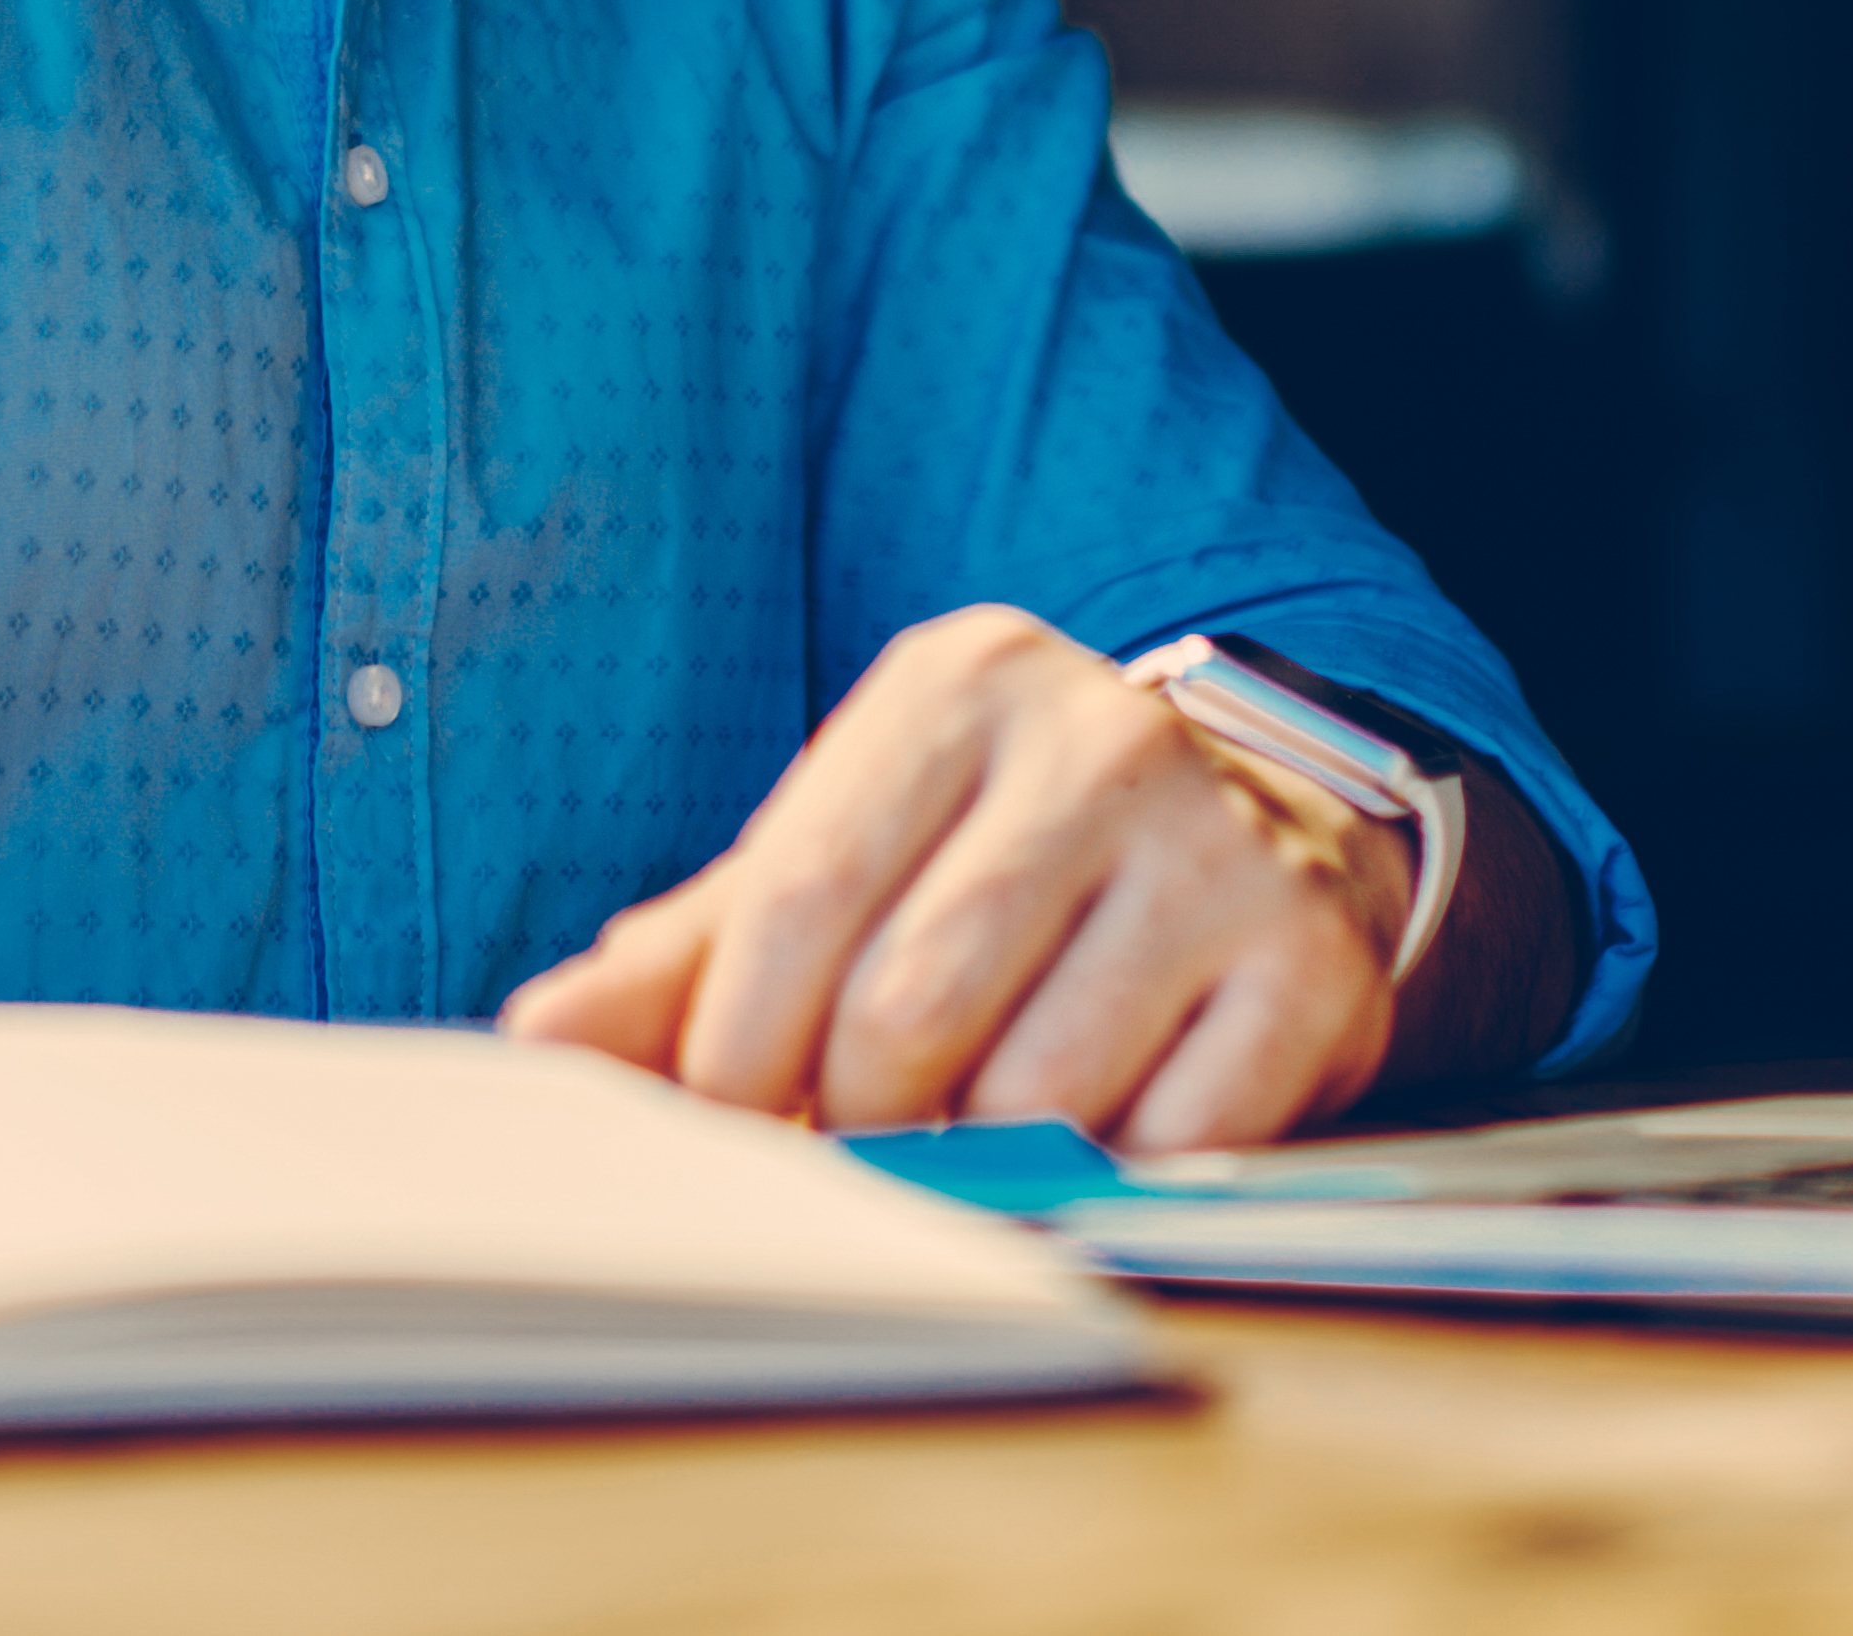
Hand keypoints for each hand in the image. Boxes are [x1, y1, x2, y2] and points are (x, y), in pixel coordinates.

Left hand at [497, 606, 1410, 1151]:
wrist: (1257, 830)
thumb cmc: (1000, 861)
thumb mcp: (847, 860)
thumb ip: (694, 952)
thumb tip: (540, 1042)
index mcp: (959, 682)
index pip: (796, 901)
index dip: (737, 1053)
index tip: (732, 1121)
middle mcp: (1101, 735)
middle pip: (906, 1011)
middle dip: (860, 1117)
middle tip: (871, 1131)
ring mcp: (1220, 846)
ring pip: (1035, 1091)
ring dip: (988, 1152)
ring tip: (990, 1115)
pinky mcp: (1312, 963)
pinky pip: (1169, 1139)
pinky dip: (1118, 1170)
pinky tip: (1117, 1113)